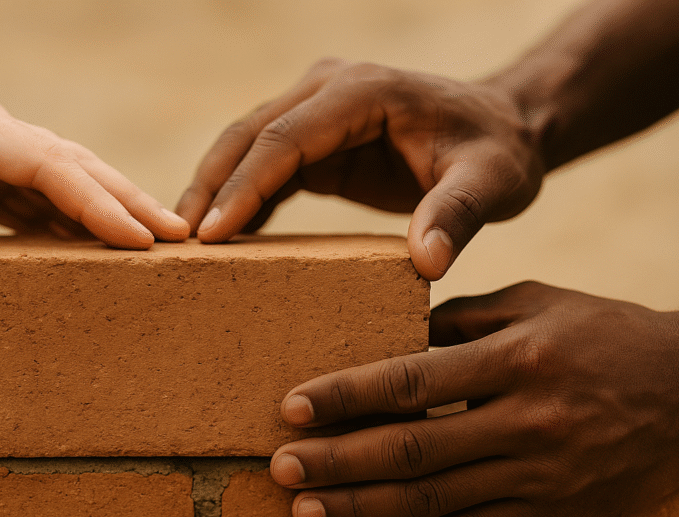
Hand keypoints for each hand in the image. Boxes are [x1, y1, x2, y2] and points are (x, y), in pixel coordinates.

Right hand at [176, 58, 544, 279]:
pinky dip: (238, 201)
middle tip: (174, 245)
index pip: (286, 138)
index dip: (243, 186)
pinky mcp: (316, 140)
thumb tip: (426, 264)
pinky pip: (264, 168)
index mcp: (364, 93)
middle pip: (247, 135)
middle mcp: (330, 91)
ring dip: (212, 193)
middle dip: (208, 189)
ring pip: (244, 147)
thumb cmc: (498, 154)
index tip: (211, 235)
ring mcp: (318, 111)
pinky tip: (221, 242)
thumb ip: (457, 216)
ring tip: (182, 248)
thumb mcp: (492, 183)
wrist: (503, 131)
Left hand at [269, 282, 678, 516]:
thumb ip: (464, 319)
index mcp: (519, 357)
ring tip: (305, 512)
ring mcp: (542, 474)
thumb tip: (393, 338)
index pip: (414, 380)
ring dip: (362, 508)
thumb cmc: (606, 334)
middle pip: (413, 449)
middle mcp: (528, 420)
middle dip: (338, 460)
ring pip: (435, 500)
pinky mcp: (555, 513)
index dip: (348, 396)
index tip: (294, 406)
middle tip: (281, 468)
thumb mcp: (539, 302)